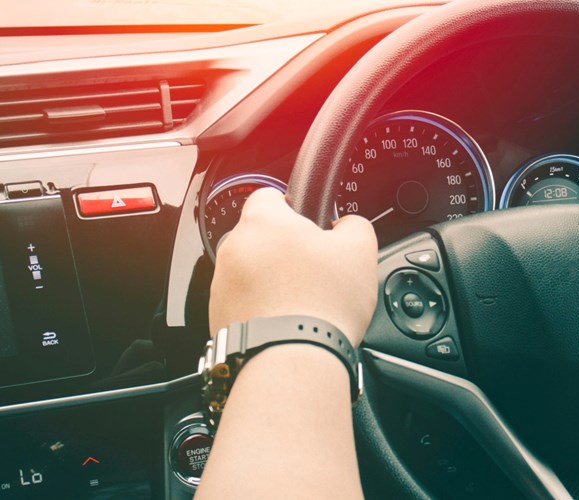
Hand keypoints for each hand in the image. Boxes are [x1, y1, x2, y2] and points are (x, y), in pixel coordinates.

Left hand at [209, 188, 377, 346]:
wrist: (290, 360)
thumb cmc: (320, 305)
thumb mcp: (359, 251)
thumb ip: (354, 225)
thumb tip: (348, 226)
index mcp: (263, 222)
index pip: (270, 195)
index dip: (294, 208)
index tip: (310, 226)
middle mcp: (233, 248)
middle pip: (261, 238)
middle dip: (285, 250)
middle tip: (315, 271)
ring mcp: (221, 284)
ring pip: (251, 272)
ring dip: (271, 281)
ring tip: (302, 303)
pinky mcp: (218, 316)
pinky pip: (243, 303)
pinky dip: (261, 309)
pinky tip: (286, 322)